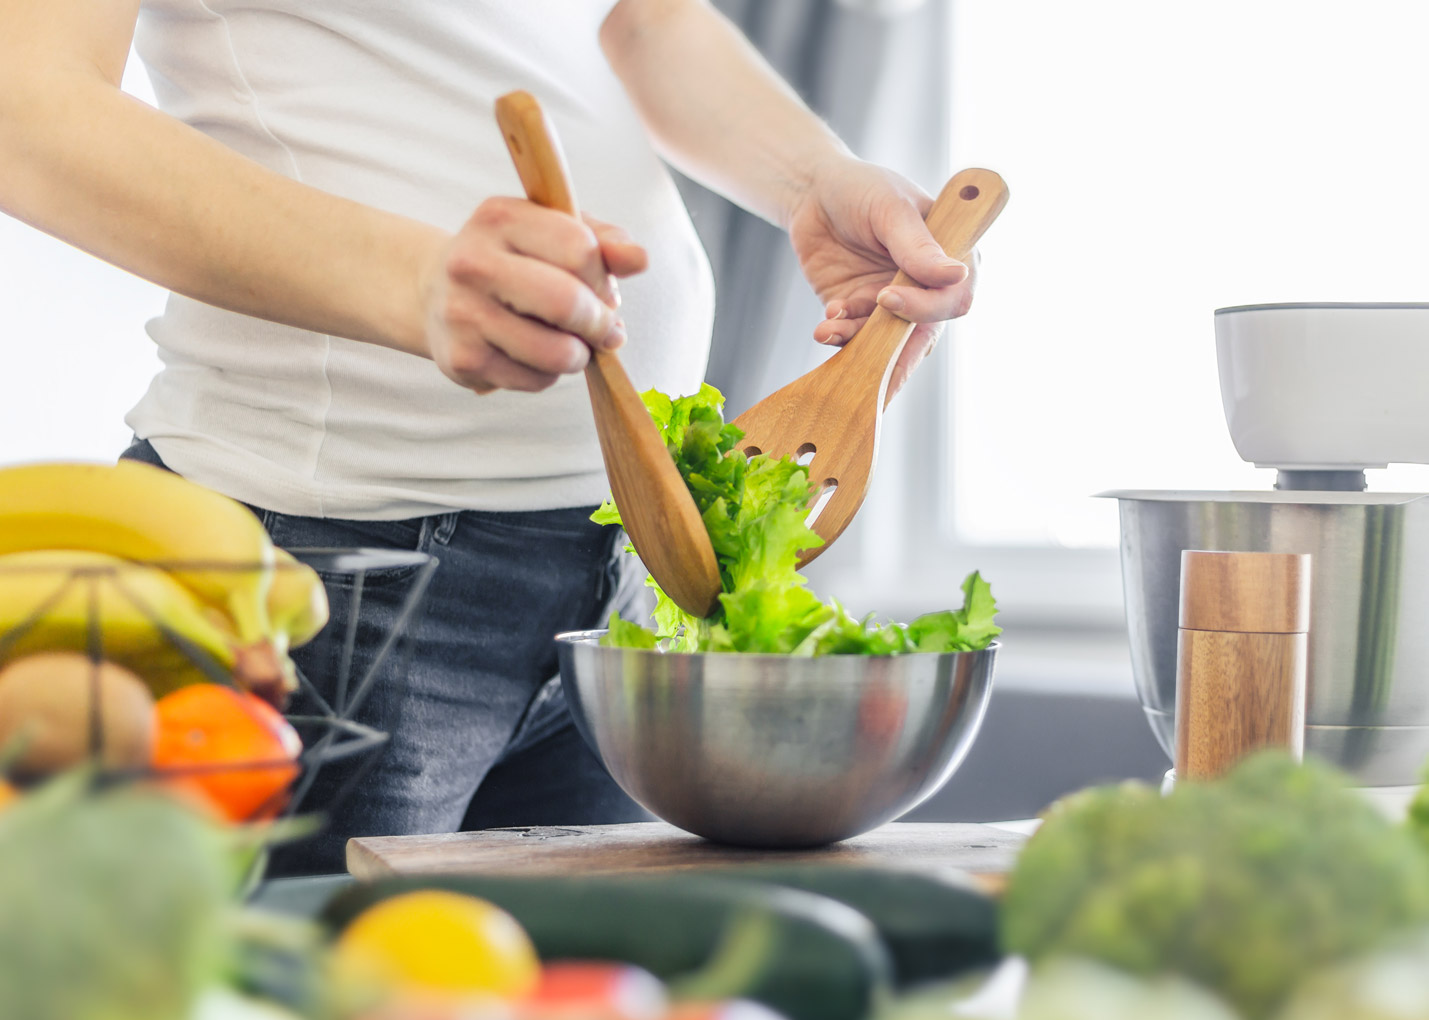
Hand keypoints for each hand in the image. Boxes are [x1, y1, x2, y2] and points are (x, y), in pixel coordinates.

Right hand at [424, 198, 647, 393]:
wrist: (435, 293)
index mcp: (499, 217)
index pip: (579, 249)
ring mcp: (463, 313)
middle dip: (600, 323)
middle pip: (567, 302)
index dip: (604, 277)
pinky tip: (537, 356)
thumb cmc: (513, 259)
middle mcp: (472, 262)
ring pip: (556, 352)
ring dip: (579, 355)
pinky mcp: (462, 360)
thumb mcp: (554, 232)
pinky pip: (536, 380)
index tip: (603, 289)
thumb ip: (603, 241)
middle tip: (606, 330)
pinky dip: (550, 374)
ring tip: (573, 344)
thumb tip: (640, 259)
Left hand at [787, 158, 976, 398]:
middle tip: (870, 364)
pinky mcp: (859, 310)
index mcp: (950, 257)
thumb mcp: (891, 209)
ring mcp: (892, 301)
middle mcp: (925, 286)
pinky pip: (854, 336)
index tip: (888, 296)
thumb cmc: (862, 188)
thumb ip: (918, 247)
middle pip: (923, 333)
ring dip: (858, 342)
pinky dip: (840, 335)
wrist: (813, 192)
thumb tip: (957, 275)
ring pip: (886, 342)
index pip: (954, 298)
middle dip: (896, 352)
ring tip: (829, 327)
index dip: (926, 307)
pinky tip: (824, 325)